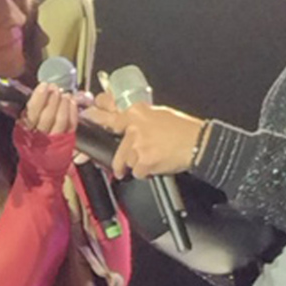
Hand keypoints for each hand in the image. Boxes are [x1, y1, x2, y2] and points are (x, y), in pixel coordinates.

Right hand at [21, 82, 78, 135]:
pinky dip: (73, 112)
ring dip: (63, 104)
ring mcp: (55, 139)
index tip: (44, 85)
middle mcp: (40, 136)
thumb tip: (39, 90)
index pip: (33, 112)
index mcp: (26, 130)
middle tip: (55, 87)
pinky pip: (72, 125)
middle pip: (48, 117)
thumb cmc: (32, 135)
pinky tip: (72, 101)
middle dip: (52, 99)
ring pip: (61, 121)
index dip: (39, 98)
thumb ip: (29, 109)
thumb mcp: (24, 124)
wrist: (43, 155)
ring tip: (64, 94)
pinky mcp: (67, 140)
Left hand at [83, 100, 204, 178]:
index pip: (109, 114)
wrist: (198, 143)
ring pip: (127, 161)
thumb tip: (131, 122)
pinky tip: (157, 165)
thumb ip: (141, 118)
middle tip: (111, 166)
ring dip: (137, 164)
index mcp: (137, 113)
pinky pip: (138, 172)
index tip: (87, 115)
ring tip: (153, 160)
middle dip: (114, 159)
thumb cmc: (184, 128)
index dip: (96, 115)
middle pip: (117, 147)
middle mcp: (134, 128)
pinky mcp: (144, 161)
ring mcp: (138, 145)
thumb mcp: (159, 114)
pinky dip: (145, 172)